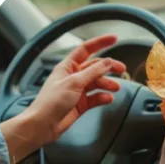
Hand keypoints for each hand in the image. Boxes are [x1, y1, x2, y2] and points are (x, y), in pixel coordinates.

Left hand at [0, 35, 125, 162]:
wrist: (43, 125)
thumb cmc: (50, 102)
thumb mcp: (74, 83)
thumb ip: (93, 72)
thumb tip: (107, 62)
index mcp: (67, 67)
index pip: (86, 49)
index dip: (100, 43)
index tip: (114, 39)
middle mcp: (73, 77)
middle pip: (95, 67)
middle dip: (109, 67)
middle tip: (121, 69)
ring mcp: (77, 91)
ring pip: (97, 83)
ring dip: (107, 84)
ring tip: (116, 88)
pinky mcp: (81, 104)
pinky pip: (96, 97)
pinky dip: (103, 97)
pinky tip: (108, 98)